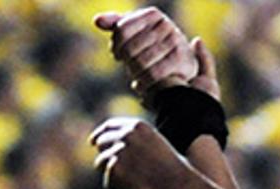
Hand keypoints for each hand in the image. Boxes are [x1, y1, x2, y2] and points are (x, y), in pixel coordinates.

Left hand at [90, 117, 196, 188]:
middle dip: (104, 154)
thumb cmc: (174, 171)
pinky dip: (114, 185)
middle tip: (113, 168)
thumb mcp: (157, 145)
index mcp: (138, 126)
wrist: (178, 187)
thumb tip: (117, 145)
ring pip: (100, 162)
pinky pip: (106, 178)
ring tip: (129, 182)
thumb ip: (138, 141)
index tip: (93, 142)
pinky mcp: (114, 168)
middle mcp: (126, 134)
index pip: (110, 126)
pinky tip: (131, 188)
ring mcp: (119, 150)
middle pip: (101, 142)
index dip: (99, 134)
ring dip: (109, 172)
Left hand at [94, 9, 217, 100]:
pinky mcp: (181, 59)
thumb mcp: (136, 32)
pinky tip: (142, 84)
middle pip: (130, 48)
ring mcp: (175, 41)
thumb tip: (97, 21)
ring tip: (137, 75)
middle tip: (129, 68)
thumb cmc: (153, 47)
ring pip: (140, 62)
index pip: (121, 30)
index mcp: (152, 14)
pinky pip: (154, 73)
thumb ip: (116, 24)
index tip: (117, 55)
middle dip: (126, 62)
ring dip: (135, 73)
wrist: (182, 64)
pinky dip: (144, 82)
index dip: (115, 46)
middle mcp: (165, 24)